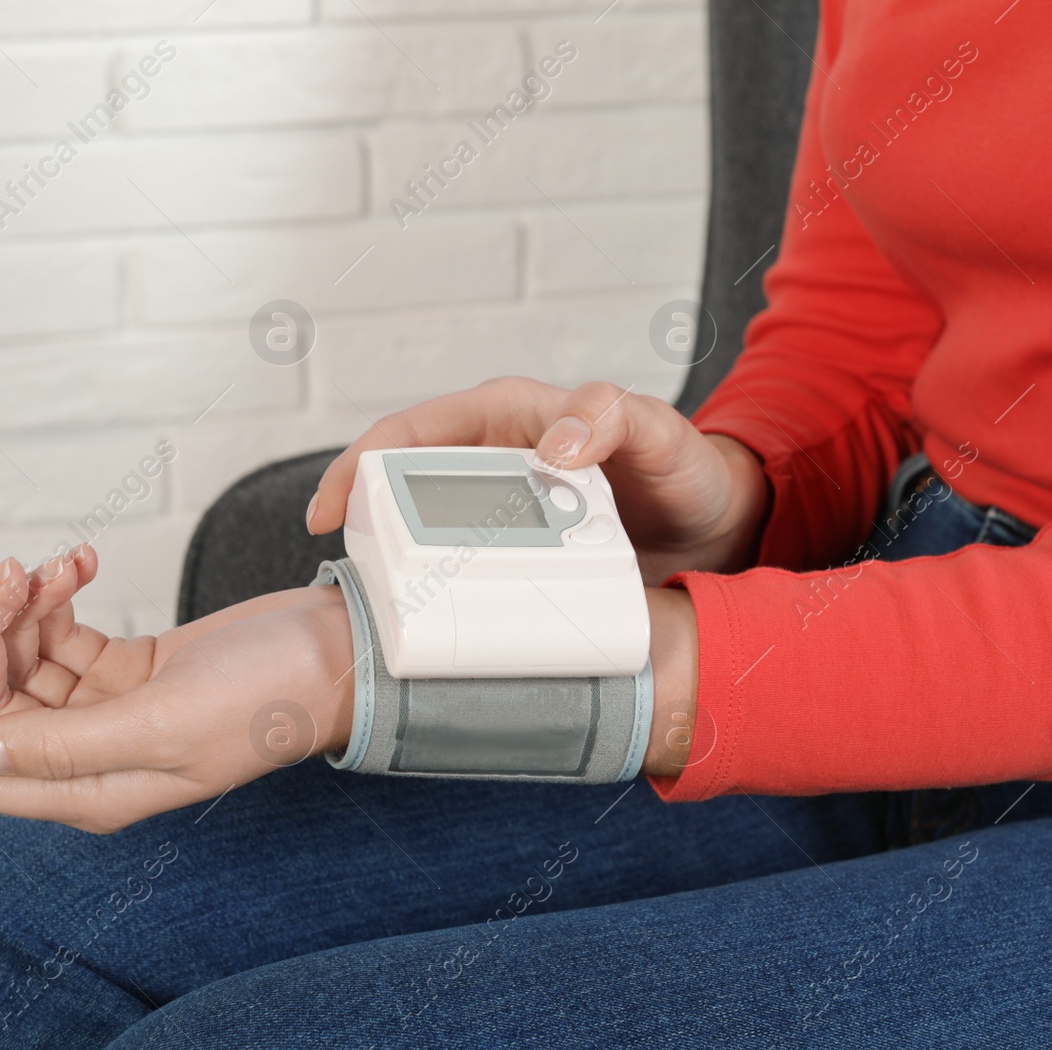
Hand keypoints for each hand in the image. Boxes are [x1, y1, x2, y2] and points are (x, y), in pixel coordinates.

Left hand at [0, 550, 353, 832]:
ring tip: (56, 565)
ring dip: (22, 605)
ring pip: (20, 659)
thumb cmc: (268, 699)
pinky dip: (59, 595)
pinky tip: (83, 562)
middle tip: (19, 573)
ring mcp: (105, 712)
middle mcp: (87, 757)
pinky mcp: (127, 669)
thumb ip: (63, 746)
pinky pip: (62, 632)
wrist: (334, 653)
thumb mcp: (162, 724)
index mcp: (88, 789)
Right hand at [307, 377, 767, 582]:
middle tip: (345, 577)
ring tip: (371, 611)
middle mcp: (495, 460)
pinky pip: (466, 572)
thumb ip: (611, 418)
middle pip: (403, 487)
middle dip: (363, 526)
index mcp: (509, 417)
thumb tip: (553, 445)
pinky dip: (442, 597)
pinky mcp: (520, 557)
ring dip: (397, 569)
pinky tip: (429, 630)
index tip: (331, 510)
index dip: (360, 464)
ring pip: (428, 536)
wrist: (720, 526)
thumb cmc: (687, 468)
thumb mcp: (659, 432)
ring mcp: (504, 513)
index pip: (411, 431)